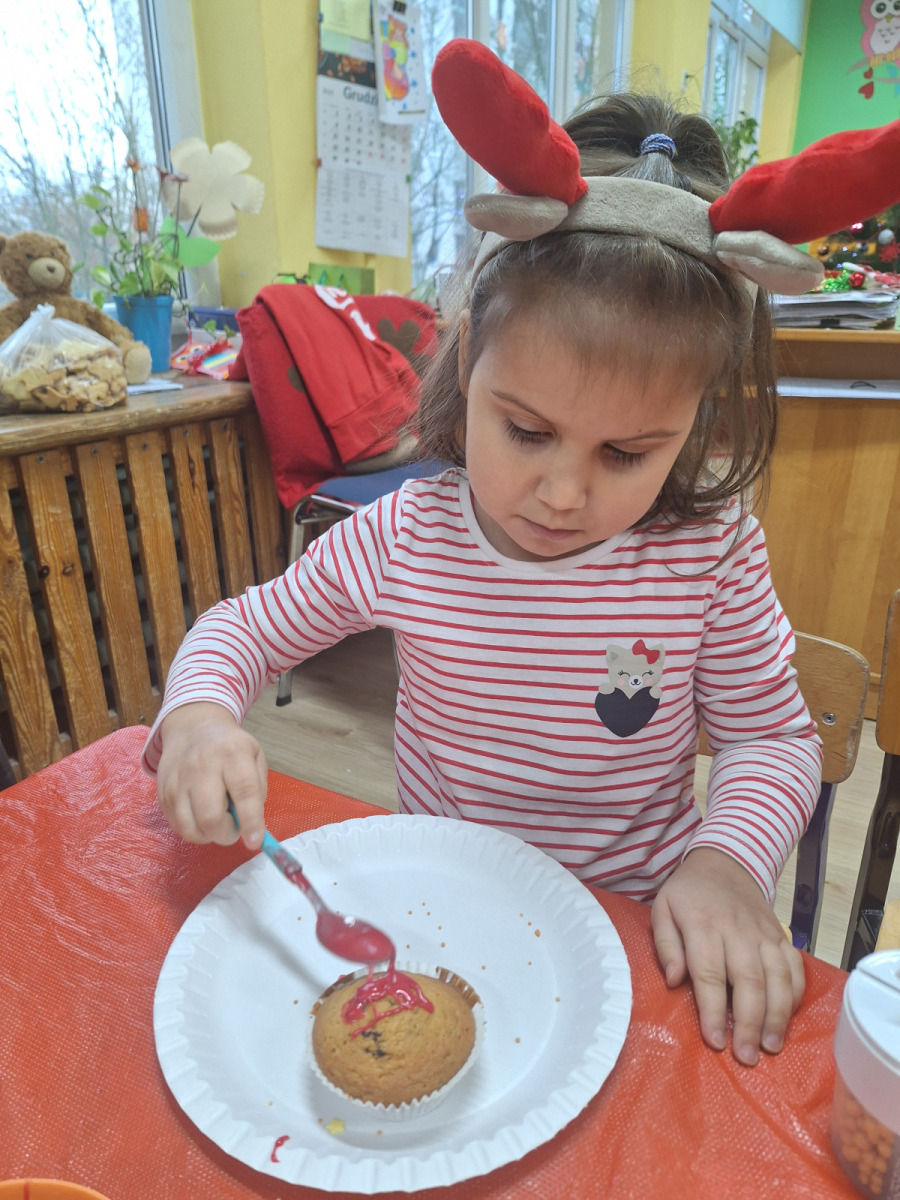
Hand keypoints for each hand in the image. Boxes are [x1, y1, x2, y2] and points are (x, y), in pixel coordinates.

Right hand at [156, 703, 267, 849]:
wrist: (192, 728)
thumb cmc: (230, 746)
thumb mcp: (254, 756)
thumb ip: (257, 788)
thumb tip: (251, 824)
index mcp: (233, 754)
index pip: (244, 792)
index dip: (251, 821)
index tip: (255, 842)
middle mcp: (202, 766)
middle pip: (210, 817)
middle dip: (226, 834)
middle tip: (234, 828)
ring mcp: (178, 780)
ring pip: (190, 828)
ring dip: (209, 836)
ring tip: (217, 821)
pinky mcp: (163, 793)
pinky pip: (178, 827)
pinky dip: (194, 830)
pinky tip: (201, 816)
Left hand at [650, 847, 804, 1066]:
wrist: (724, 862)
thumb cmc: (688, 893)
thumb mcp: (662, 909)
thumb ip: (665, 945)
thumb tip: (674, 980)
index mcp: (703, 925)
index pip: (709, 973)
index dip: (713, 1010)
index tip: (715, 1041)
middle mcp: (737, 931)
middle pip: (749, 980)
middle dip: (750, 1023)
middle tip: (747, 1057)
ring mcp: (763, 933)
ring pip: (778, 976)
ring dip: (778, 1015)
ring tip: (772, 1046)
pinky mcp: (781, 935)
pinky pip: (795, 966)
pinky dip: (796, 993)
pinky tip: (788, 1018)